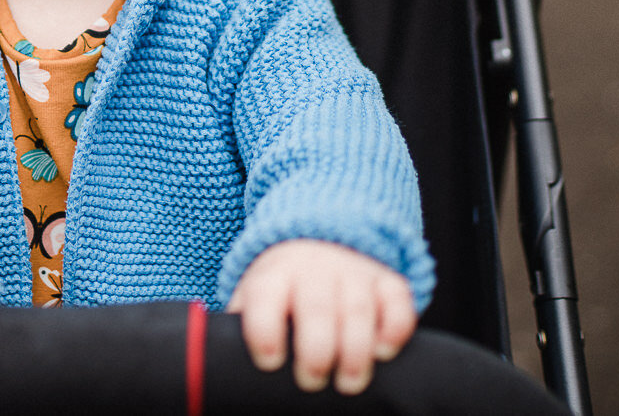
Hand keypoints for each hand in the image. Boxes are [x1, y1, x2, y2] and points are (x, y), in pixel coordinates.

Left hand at [227, 239, 415, 394]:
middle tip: (311, 381)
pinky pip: (398, 300)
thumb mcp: (254, 295)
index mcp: (273, 276)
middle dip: (315, 350)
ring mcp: (353, 272)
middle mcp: (314, 270)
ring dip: (356, 349)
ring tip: (348, 382)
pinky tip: (384, 351)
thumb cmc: (281, 286)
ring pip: (358, 307)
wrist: (319, 236)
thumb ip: (241, 325)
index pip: (265, 296)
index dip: (265, 330)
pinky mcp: (386, 280)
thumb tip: (220, 365)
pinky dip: (395, 326)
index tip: (269, 361)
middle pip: (316, 306)